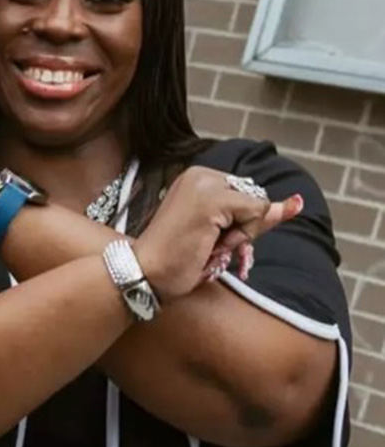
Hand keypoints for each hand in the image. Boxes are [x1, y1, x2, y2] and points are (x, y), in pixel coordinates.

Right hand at [135, 167, 302, 300]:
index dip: (238, 223)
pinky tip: (210, 244)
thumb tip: (298, 202)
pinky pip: (255, 214)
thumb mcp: (223, 233)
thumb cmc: (179, 258)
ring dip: (240, 235)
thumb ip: (257, 216)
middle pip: (256, 198)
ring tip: (207, 245)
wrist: (147, 273)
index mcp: (198, 178)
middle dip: (242, 227)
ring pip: (258, 206)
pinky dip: (240, 237)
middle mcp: (200, 173)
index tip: (205, 236)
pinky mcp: (211, 200)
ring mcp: (205, 184)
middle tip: (206, 243)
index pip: (249, 195)